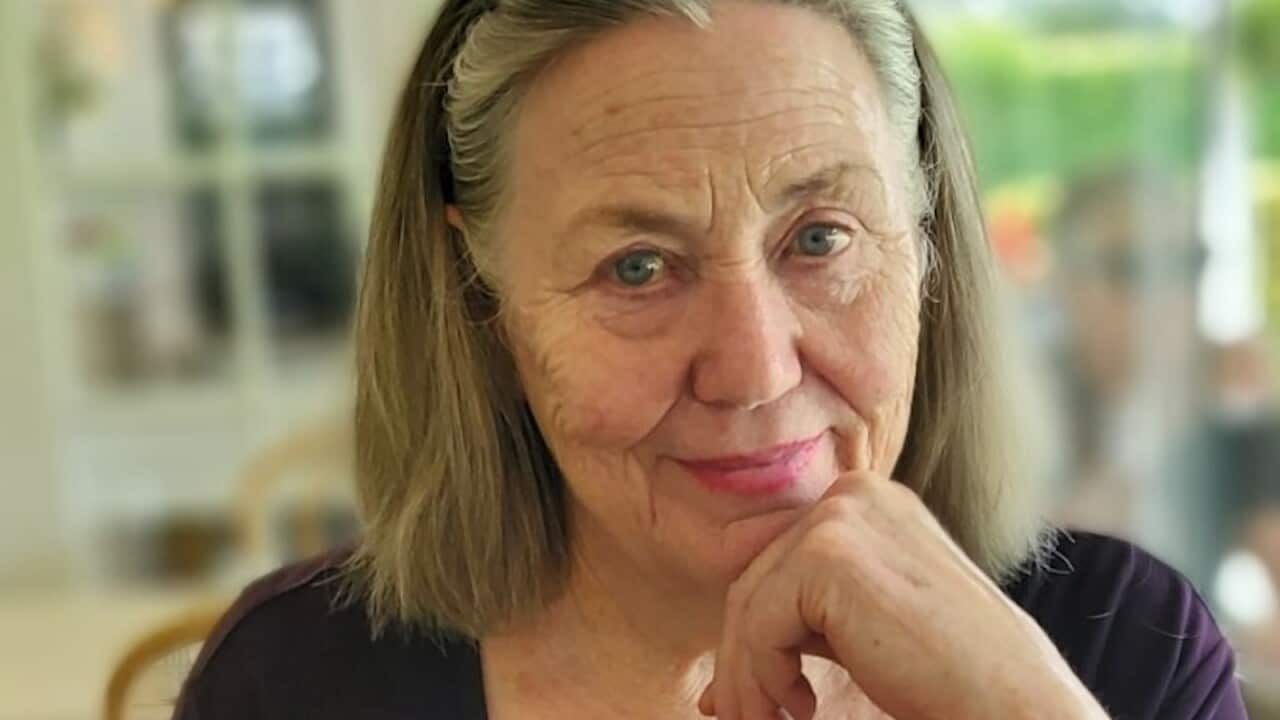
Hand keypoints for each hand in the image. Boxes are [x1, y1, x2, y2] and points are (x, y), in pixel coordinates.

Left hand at [698, 471, 1106, 719]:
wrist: (1010, 700)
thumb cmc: (948, 673)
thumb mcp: (864, 623)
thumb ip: (803, 620)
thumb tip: (718, 684)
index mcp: (868, 500)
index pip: (777, 559)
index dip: (752, 630)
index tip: (750, 694)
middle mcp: (854, 493)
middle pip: (756, 577)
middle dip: (743, 657)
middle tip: (745, 714)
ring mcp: (842, 517)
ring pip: (750, 603)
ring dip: (748, 677)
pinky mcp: (829, 556)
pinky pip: (760, 624)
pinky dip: (764, 678)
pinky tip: (804, 709)